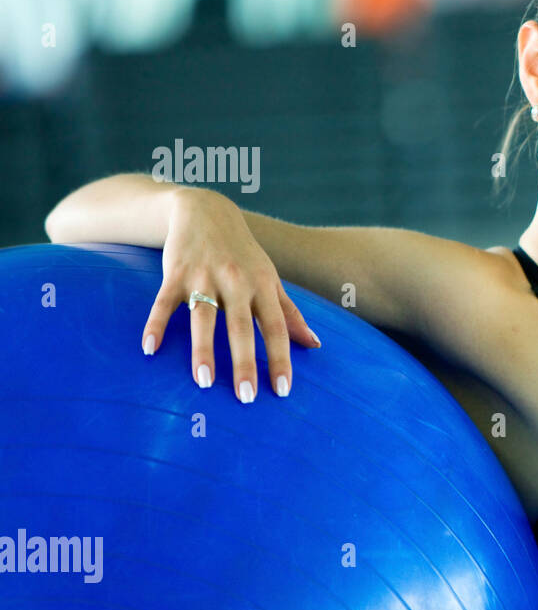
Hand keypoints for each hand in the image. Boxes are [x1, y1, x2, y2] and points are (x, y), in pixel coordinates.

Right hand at [140, 188, 320, 401]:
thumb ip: (290, 313)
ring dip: (202, 349)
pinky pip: (163, 303)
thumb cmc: (243, 255)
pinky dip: (155, 324)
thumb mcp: (270, 279)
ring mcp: (204, 277)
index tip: (283, 390)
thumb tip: (314, 345)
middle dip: (245, 363)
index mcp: (262, 286)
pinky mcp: (174, 273)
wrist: (205, 211)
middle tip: (246, 397)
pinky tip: (150, 349)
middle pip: (241, 327)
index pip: (275, 328)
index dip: (281, 358)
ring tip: (203, 381)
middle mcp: (235, 282)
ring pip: (203, 318)